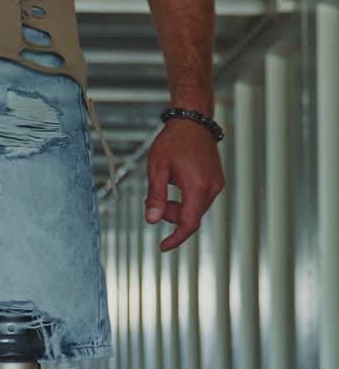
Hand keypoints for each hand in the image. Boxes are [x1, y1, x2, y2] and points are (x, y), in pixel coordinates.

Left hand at [144, 119, 224, 251]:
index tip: (163, 247)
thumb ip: (155, 196)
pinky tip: (175, 183)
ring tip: (163, 187)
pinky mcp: (216, 180)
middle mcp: (211, 188)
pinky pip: (200, 199)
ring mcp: (216, 184)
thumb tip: (151, 221)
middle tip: (152, 201)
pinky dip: (186, 199)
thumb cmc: (173, 141)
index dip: (175, 239)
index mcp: (197, 187)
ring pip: (195, 209)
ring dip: (178, 207)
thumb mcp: (157, 169)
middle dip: (170, 216)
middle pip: (190, 218)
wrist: (192, 121)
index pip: (188, 224)